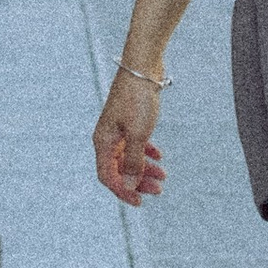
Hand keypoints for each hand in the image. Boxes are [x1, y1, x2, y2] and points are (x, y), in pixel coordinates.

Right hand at [93, 65, 165, 206]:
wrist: (143, 66)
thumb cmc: (138, 98)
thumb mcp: (138, 134)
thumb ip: (133, 161)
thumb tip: (128, 185)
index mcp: (103, 142)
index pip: (107, 176)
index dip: (123, 190)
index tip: (140, 201)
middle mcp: (107, 137)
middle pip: (119, 169)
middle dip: (138, 181)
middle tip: (159, 190)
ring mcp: (118, 128)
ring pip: (129, 156)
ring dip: (145, 168)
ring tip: (164, 175)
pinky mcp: (129, 119)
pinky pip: (135, 143)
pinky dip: (146, 151)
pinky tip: (159, 155)